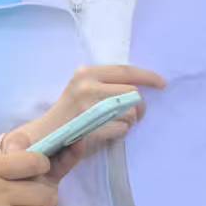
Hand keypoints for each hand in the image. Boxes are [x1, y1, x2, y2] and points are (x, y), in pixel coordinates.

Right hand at [3, 65, 165, 168]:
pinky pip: (122, 128)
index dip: (148, 76)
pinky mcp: (90, 126)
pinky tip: (106, 133)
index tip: (162, 84)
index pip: (125, 70)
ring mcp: (88, 106)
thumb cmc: (68, 114)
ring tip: (114, 125)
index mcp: (86, 73)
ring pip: (130, 111)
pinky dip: (120, 133)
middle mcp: (87, 85)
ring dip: (128, 121)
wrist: (43, 135)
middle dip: (138, 106)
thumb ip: (107, 84)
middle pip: (133, 92)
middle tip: (132, 115)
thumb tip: (141, 87)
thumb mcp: (83, 89)